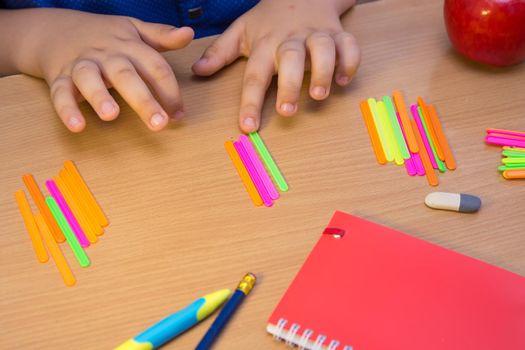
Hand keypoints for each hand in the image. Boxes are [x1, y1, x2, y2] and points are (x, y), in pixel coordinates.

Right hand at [1, 9, 192, 131]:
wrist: (55, 29)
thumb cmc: (105, 36)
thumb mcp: (134, 30)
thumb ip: (162, 35)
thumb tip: (188, 33)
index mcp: (129, 46)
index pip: (154, 67)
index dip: (170, 91)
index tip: (179, 114)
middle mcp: (106, 56)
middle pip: (126, 76)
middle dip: (143, 100)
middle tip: (159, 123)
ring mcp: (82, 66)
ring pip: (89, 79)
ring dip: (100, 97)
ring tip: (111, 115)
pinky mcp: (60, 78)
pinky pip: (60, 93)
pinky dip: (66, 109)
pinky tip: (77, 126)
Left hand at [192, 0, 359, 132]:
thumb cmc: (268, 20)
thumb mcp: (241, 31)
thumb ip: (220, 52)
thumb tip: (197, 71)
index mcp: (265, 44)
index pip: (255, 75)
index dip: (250, 102)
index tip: (248, 126)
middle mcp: (291, 40)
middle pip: (290, 59)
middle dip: (289, 84)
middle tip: (287, 111)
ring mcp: (317, 35)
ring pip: (323, 48)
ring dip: (323, 71)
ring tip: (320, 95)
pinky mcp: (338, 33)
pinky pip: (349, 44)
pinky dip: (351, 61)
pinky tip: (344, 80)